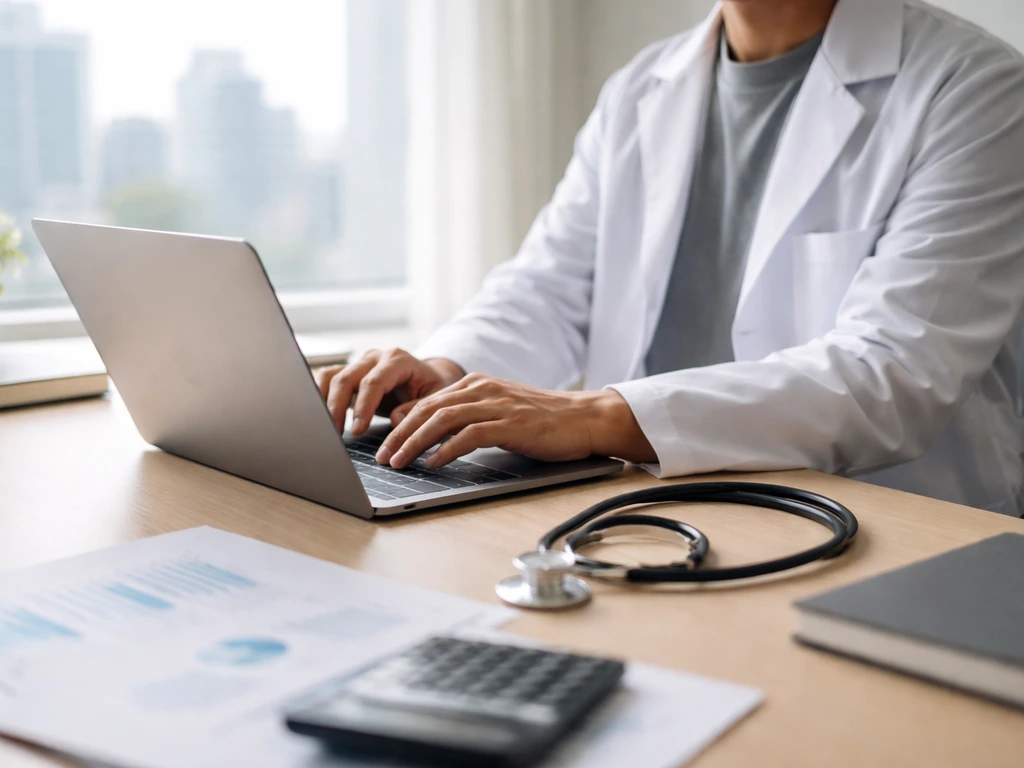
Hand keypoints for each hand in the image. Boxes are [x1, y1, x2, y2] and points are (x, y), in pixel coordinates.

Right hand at [313, 349, 464, 434]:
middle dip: (338, 407)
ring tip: (326, 428)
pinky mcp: (350, 372)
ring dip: (324, 402)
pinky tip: (319, 415)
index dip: (363, 406)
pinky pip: (327, 379)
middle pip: (347, 378)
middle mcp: (376, 357)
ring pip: (332, 376)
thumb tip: (396, 419)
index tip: (357, 430)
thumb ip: (417, 408)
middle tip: (335, 434)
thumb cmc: (433, 389)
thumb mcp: (435, 399)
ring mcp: (360, 363)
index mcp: (398, 360)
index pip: (374, 381)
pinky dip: (320, 395)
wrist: (429, 377)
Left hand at [374, 373, 656, 468]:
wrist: (584, 418)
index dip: (399, 422)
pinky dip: (447, 449)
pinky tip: (434, 463)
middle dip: (399, 434)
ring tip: (399, 461)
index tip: (383, 443)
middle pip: (427, 408)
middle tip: (382, 457)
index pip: (426, 401)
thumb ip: (465, 417)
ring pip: (442, 419)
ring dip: (415, 442)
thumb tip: (427, 433)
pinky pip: (470, 434)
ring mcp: (496, 404)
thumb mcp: (496, 412)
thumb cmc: (541, 421)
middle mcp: (481, 388)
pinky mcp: (510, 423)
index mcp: (475, 384)